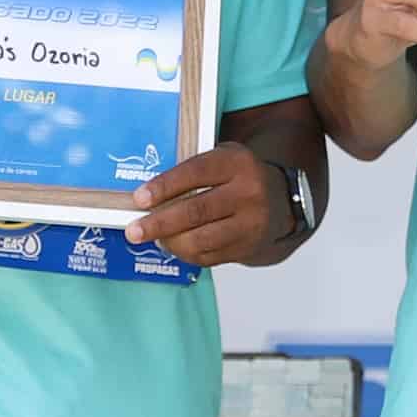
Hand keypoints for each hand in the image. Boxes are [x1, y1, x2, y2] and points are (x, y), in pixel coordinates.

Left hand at [130, 140, 295, 267]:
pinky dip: (186, 254)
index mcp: (237, 163)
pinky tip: (174, 246)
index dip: (165, 186)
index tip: (139, 199)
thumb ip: (193, 170)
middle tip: (134, 231)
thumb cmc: (239, 177)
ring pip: (201, 239)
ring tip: (154, 238)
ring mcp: (251, 223)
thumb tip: (148, 196)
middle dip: (159, 223)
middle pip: (196, 211)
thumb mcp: (223, 159)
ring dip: (170, 242)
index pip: (195, 172)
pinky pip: (209, 256)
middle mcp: (248, 193)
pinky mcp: (248, 247)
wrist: (282, 203)